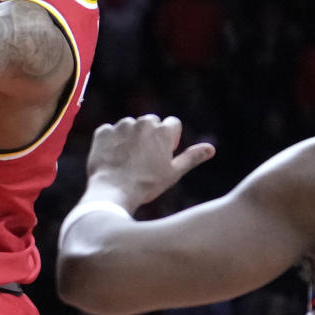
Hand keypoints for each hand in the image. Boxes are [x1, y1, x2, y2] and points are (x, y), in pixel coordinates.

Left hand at [85, 115, 214, 209]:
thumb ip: (192, 157)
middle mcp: (142, 122)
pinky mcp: (103, 132)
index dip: (170, 139)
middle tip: (145, 159)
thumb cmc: (147, 185)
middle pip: (151, 122)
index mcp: (163, 130)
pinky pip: (110, 132)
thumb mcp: (174, 173)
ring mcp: (121, 126)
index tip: (163, 154)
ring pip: (130, 126)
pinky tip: (113, 159)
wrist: (113, 191)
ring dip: (130, 137)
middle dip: (150, 135)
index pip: (172, 124)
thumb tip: (211, 148)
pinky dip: (111, 142)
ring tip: (128, 161)